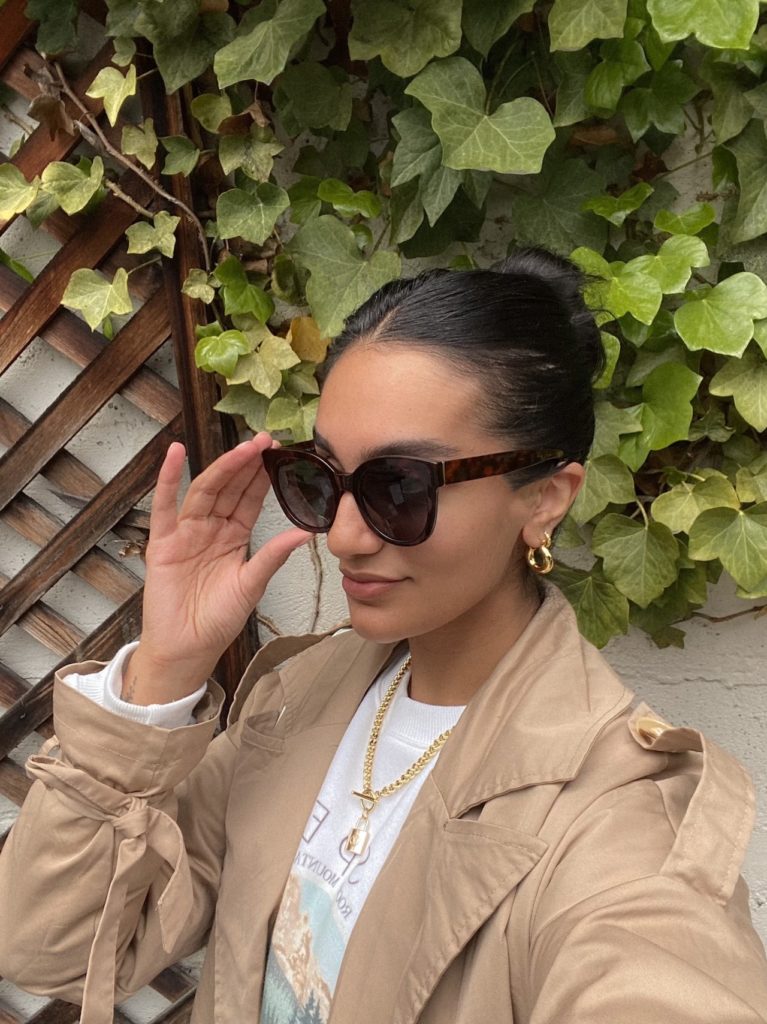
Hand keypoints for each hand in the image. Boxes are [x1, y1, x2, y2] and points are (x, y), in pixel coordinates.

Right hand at [125, 433, 309, 702]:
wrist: (188, 649)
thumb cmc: (218, 620)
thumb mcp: (252, 585)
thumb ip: (273, 556)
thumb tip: (306, 533)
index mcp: (233, 536)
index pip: (250, 498)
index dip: (263, 476)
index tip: (281, 453)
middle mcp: (210, 529)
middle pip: (229, 488)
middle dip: (247, 464)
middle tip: (267, 440)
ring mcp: (185, 533)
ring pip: (204, 491)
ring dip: (222, 467)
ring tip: (242, 447)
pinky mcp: (162, 543)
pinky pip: (164, 506)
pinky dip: (166, 479)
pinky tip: (174, 453)